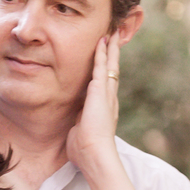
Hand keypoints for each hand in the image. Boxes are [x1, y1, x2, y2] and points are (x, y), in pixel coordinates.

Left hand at [65, 33, 119, 179]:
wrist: (95, 155)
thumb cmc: (86, 151)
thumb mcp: (80, 133)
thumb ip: (78, 125)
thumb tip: (74, 127)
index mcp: (104, 109)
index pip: (106, 85)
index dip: (107, 72)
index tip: (108, 61)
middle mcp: (109, 99)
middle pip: (112, 71)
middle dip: (113, 55)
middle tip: (116, 39)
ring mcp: (106, 94)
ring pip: (109, 65)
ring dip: (111, 49)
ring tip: (112, 33)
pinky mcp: (100, 91)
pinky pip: (101, 67)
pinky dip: (102, 53)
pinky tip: (102, 41)